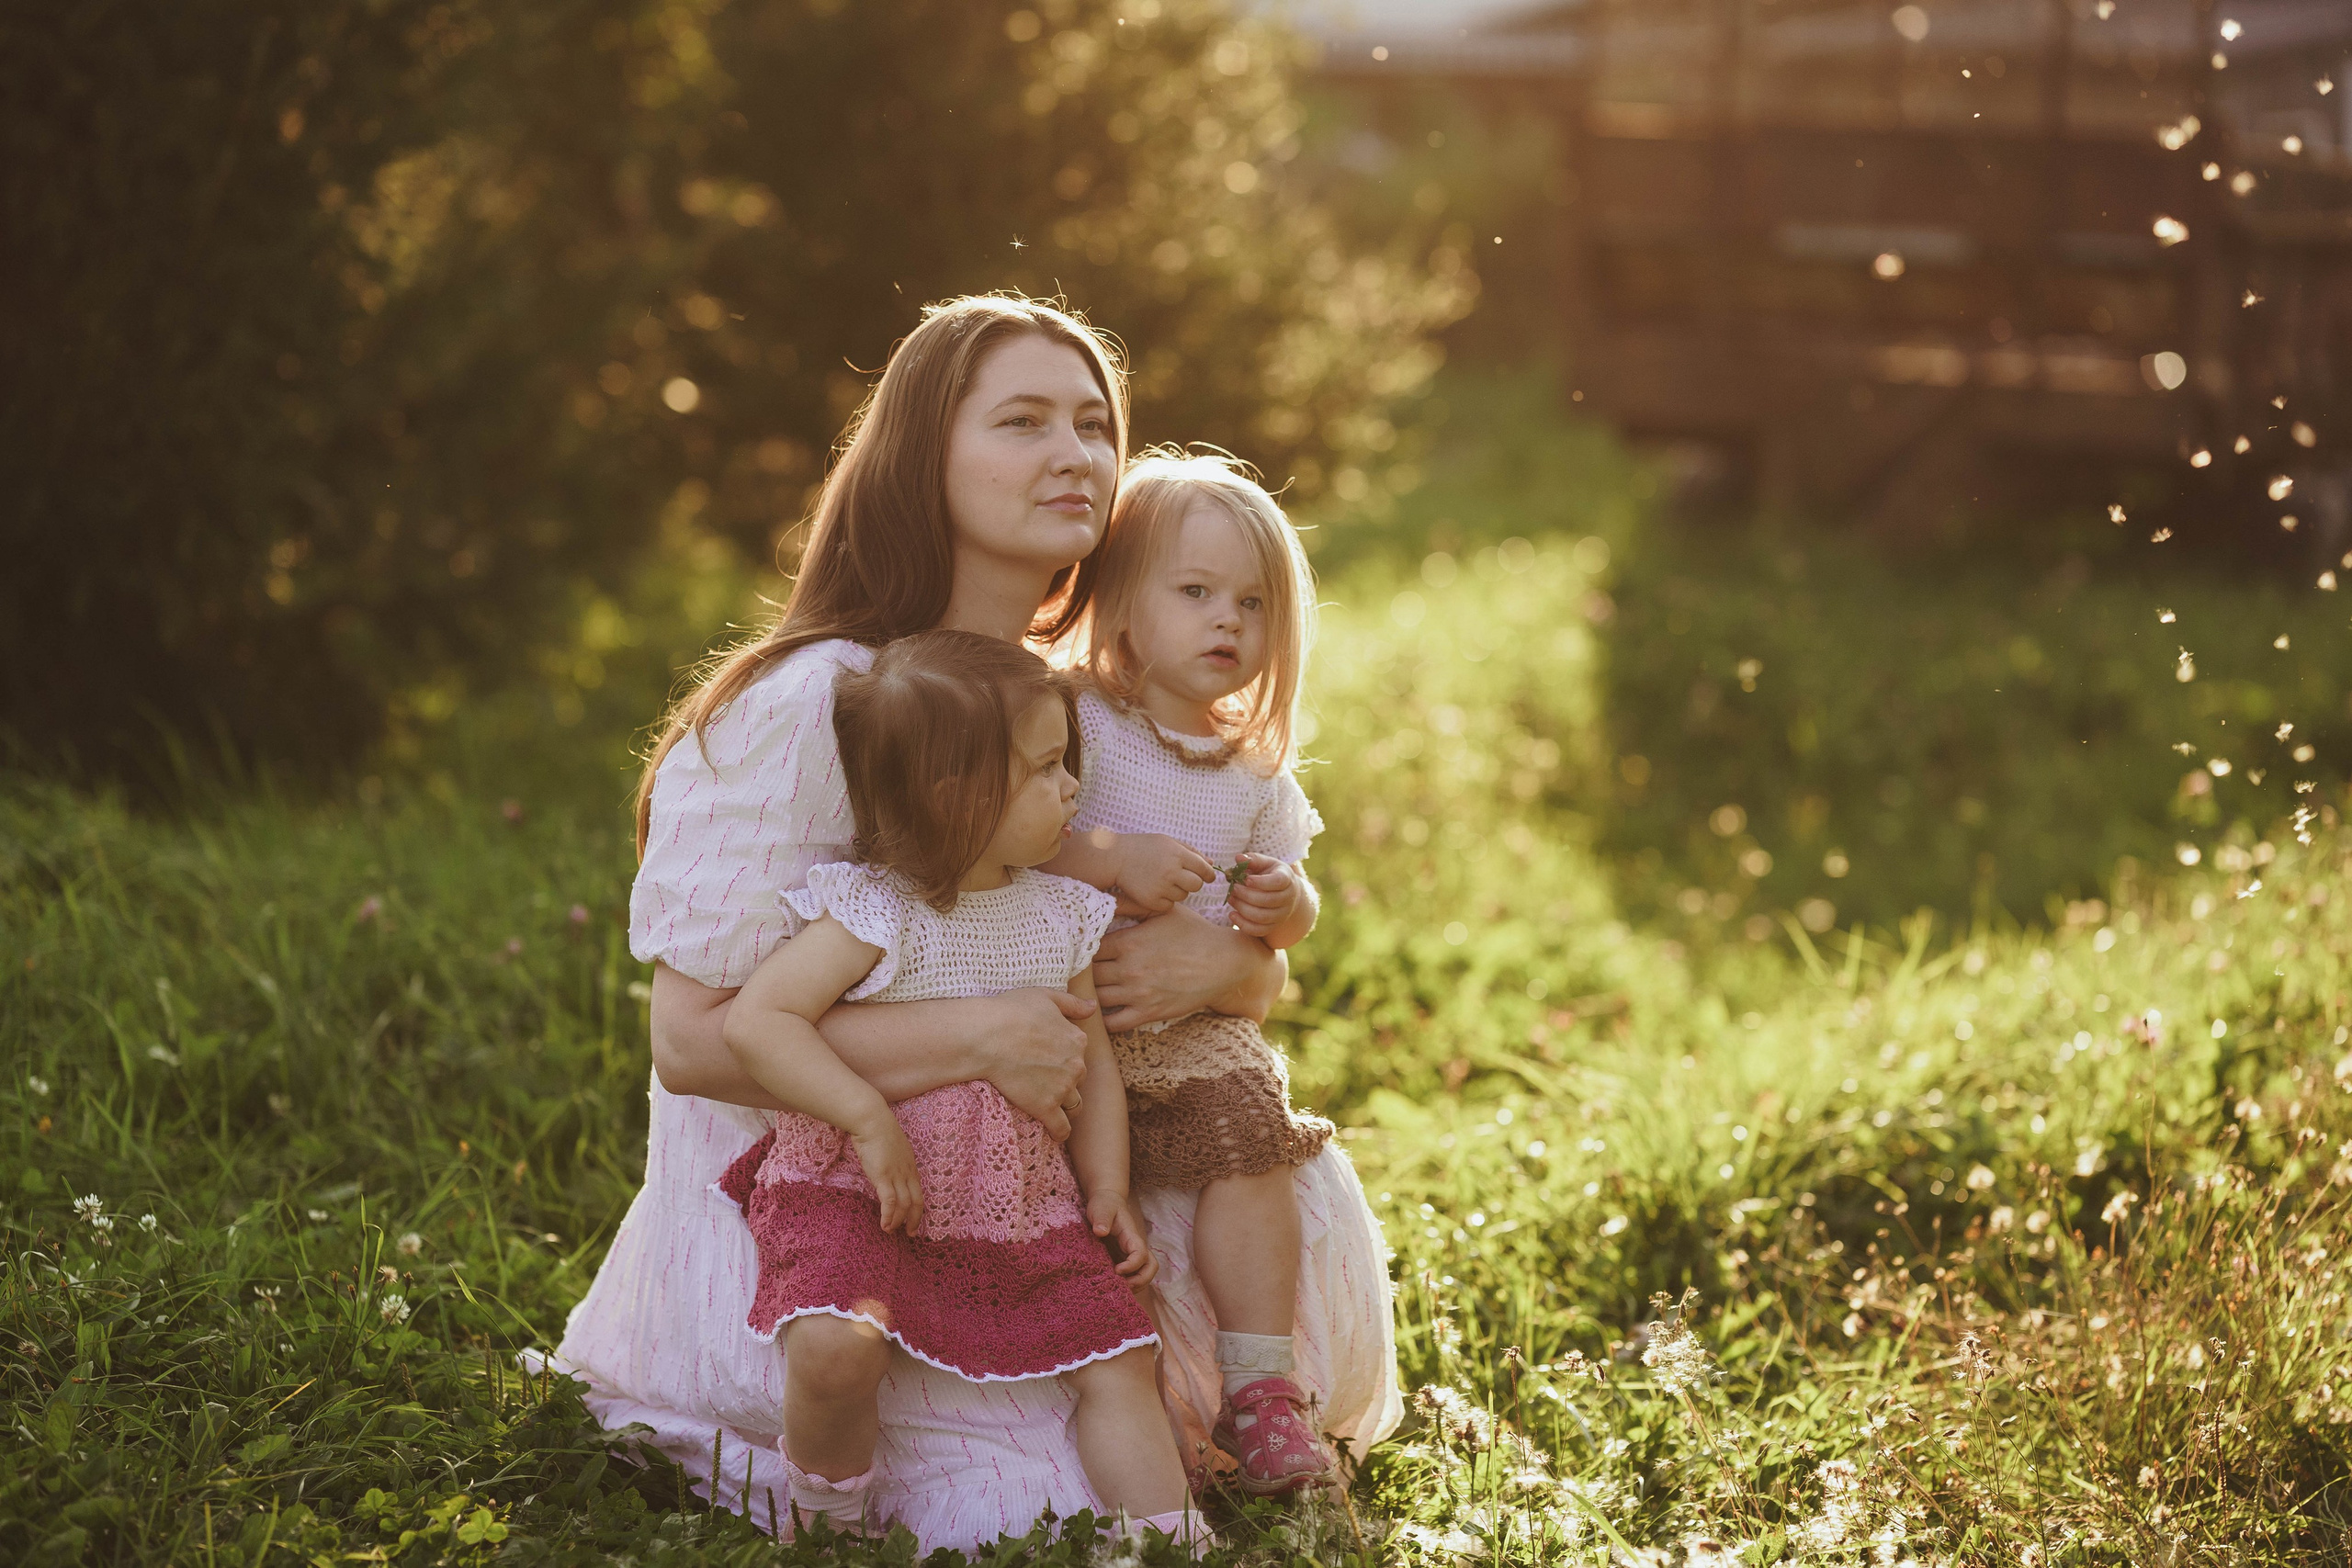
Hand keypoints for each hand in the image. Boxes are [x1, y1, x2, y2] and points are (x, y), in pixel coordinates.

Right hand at [849, 1113, 924, 1234]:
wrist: (872, 1120)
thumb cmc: (878, 1130)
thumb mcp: (891, 1148)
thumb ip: (892, 1161)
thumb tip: (886, 1169)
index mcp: (910, 1166)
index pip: (918, 1192)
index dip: (917, 1209)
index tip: (914, 1220)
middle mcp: (907, 1172)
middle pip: (916, 1201)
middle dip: (914, 1220)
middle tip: (909, 1234)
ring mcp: (896, 1175)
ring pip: (904, 1205)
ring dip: (898, 1221)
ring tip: (890, 1231)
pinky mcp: (883, 1176)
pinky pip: (889, 1202)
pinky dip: (888, 1216)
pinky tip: (884, 1225)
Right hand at [973, 988, 1092, 1140]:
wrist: (986, 1035)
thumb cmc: (1010, 1011)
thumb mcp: (1044, 996)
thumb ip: (1072, 1003)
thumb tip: (1092, 1006)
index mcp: (1077, 1039)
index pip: (1079, 1052)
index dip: (1065, 1055)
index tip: (1049, 1057)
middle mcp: (1076, 1064)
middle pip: (1078, 1078)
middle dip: (1066, 1079)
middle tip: (1043, 1079)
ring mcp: (1062, 1088)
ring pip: (1074, 1104)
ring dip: (1066, 1105)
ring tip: (1051, 1106)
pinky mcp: (1046, 1107)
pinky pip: (1061, 1128)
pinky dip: (1060, 1132)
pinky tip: (1055, 1133)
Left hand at [1087, 1189, 1156, 1289]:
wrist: (1106, 1202)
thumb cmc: (1104, 1205)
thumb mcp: (1100, 1208)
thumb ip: (1101, 1218)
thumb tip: (1100, 1231)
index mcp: (1131, 1236)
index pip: (1141, 1253)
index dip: (1132, 1265)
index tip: (1117, 1270)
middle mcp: (1135, 1247)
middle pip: (1151, 1267)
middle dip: (1141, 1280)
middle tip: (1122, 1286)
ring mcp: (1130, 1255)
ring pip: (1144, 1274)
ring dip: (1135, 1285)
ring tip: (1116, 1290)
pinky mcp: (1124, 1259)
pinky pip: (1133, 1276)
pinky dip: (1127, 1285)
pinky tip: (1112, 1287)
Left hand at [1092, 905, 1277, 1032]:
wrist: (1223, 964)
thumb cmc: (1194, 933)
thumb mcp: (1163, 911)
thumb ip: (1131, 905)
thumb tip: (1104, 898)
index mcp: (1129, 942)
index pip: (1088, 947)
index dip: (1081, 948)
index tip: (1081, 949)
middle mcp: (1129, 969)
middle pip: (1087, 974)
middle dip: (1081, 972)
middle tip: (1078, 971)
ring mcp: (1138, 994)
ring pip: (1096, 999)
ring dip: (1089, 995)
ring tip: (1086, 991)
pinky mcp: (1149, 1013)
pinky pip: (1113, 1024)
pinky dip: (1103, 1020)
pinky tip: (1102, 1012)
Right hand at [1112, 834, 1217, 916]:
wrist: (1115, 858)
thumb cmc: (1143, 847)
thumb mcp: (1168, 842)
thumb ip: (1191, 851)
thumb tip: (1212, 863)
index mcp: (1177, 854)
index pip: (1204, 869)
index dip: (1208, 874)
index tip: (1206, 876)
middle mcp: (1171, 871)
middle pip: (1197, 885)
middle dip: (1193, 883)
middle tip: (1183, 878)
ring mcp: (1160, 887)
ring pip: (1183, 896)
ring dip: (1177, 890)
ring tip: (1162, 880)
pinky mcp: (1151, 901)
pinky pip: (1169, 905)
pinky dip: (1164, 900)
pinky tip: (1154, 888)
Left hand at [1226, 854, 1301, 939]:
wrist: (1286, 893)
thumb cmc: (1271, 874)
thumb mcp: (1266, 863)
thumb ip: (1252, 859)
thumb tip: (1238, 858)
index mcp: (1287, 879)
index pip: (1278, 882)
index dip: (1261, 882)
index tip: (1246, 879)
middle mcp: (1288, 898)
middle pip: (1268, 900)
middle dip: (1246, 895)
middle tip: (1233, 888)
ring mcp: (1282, 915)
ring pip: (1262, 917)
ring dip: (1243, 909)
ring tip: (1231, 899)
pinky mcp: (1273, 926)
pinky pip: (1259, 930)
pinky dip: (1243, 925)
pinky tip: (1232, 915)